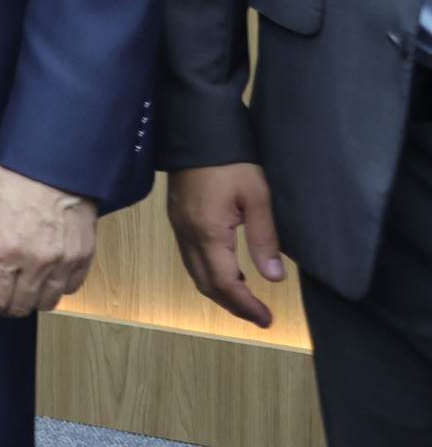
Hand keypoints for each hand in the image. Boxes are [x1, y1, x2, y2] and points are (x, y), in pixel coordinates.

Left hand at [0, 162, 96, 323]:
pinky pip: (71, 289)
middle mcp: (37, 263)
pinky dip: (56, 289)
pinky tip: (44, 275)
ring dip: (29, 301)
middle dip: (3, 308)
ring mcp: (64, 262)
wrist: (56, 160)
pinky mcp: (85, 257)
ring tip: (18, 286)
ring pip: (46, 303)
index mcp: (5, 251)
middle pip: (19, 307)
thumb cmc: (12, 177)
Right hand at [168, 162, 285, 328]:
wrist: (197, 131)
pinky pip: (190, 258)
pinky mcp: (178, 219)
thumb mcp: (257, 197)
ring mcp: (178, 227)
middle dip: (232, 305)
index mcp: (207, 232)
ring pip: (195, 273)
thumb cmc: (231, 161)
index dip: (245, 305)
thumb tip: (273, 279)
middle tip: (259, 316)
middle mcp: (187, 235)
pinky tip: (230, 270)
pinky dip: (210, 273)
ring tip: (247, 298)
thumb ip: (264, 238)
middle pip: (205, 284)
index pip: (224, 282)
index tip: (266, 319)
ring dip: (220, 290)